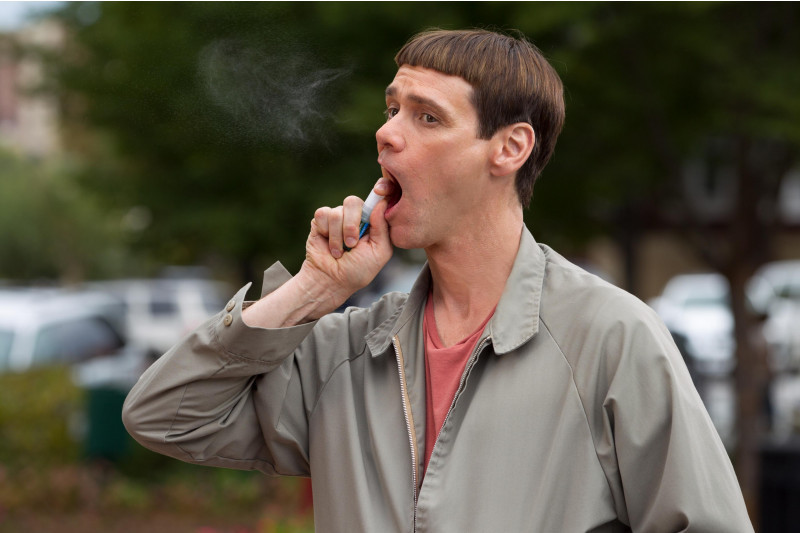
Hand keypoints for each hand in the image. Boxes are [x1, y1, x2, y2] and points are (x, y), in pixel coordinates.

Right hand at [296, 179, 394, 315]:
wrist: (331, 281)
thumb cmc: (358, 271)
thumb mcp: (379, 252)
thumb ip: (383, 227)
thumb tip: (382, 201)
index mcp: (372, 222)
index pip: (377, 198)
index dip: (380, 188)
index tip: (381, 190)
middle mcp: (355, 217)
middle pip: (353, 201)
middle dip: (352, 224)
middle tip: (352, 243)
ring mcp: (337, 218)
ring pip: (337, 211)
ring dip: (338, 236)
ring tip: (340, 252)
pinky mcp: (320, 221)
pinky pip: (323, 214)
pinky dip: (327, 233)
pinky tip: (328, 246)